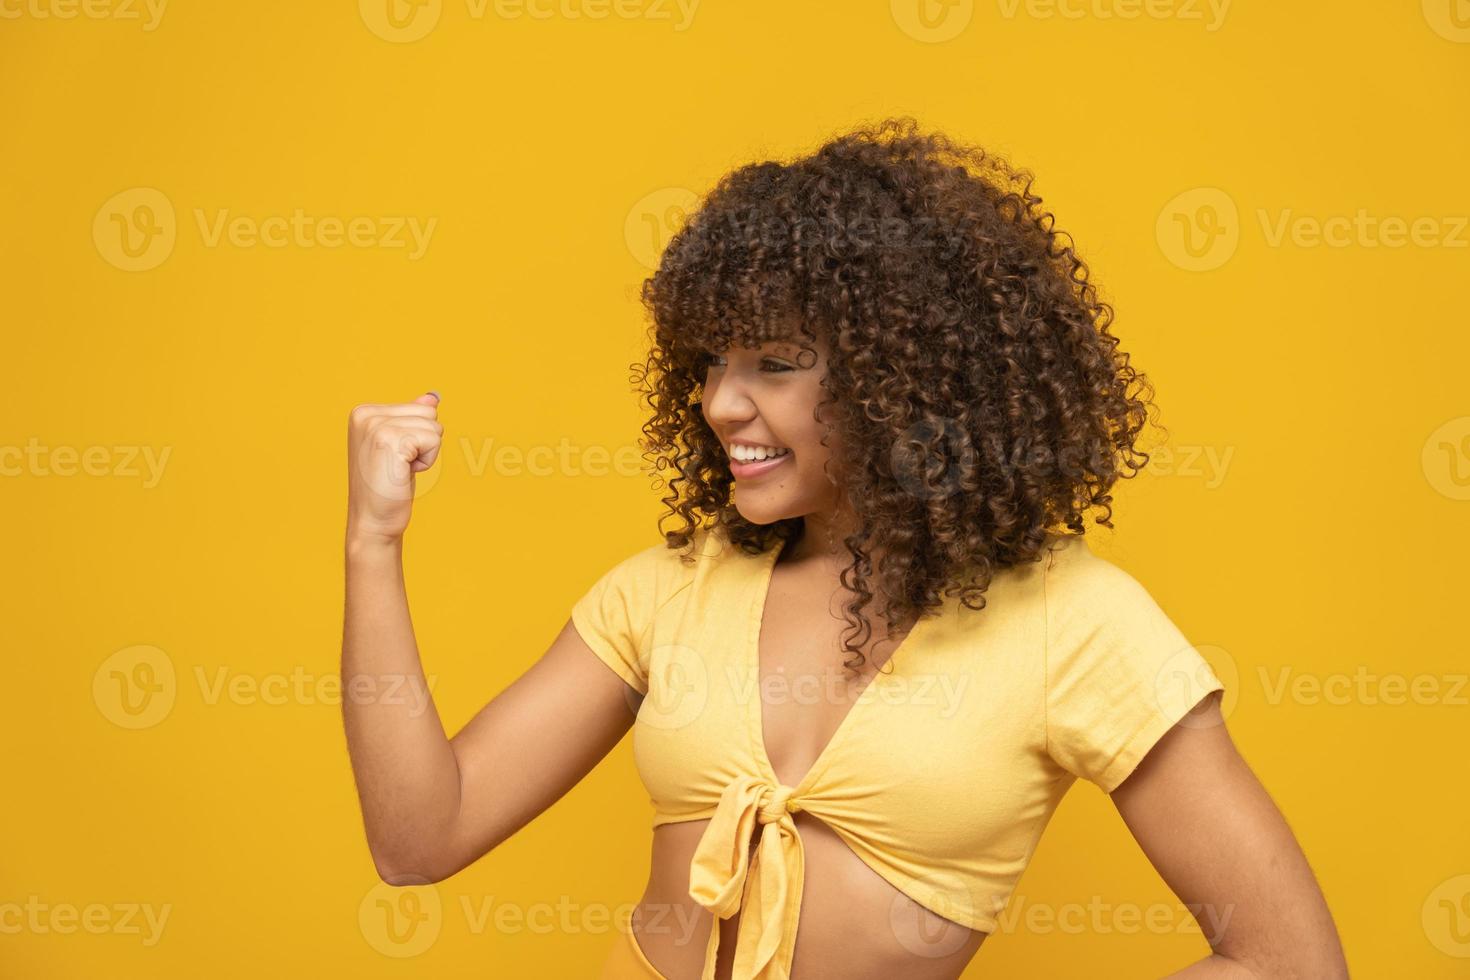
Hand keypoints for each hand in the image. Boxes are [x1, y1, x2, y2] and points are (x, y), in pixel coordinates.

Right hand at [347, 391, 442, 542]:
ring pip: (433, 426)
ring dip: (425, 453)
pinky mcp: (390, 439)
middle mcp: (366, 414)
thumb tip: (432, 397)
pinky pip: (433, 440)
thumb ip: (412, 418)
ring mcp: (376, 425)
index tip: (395, 457)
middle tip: (398, 465)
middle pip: (429, 413)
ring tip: (400, 470)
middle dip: (423, 442)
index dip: (417, 436)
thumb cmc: (387, 486)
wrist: (372, 521)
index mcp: (364, 412)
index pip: (421, 407)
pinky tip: (404, 473)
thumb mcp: (400, 446)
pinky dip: (427, 461)